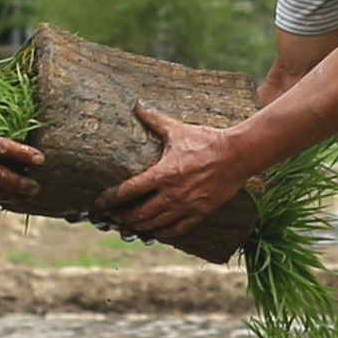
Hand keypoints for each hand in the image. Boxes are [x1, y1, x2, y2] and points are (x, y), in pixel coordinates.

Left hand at [99, 107, 255, 239]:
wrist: (237, 155)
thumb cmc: (206, 141)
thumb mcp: (178, 130)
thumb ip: (155, 120)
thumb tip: (137, 105)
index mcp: (163, 173)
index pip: (129, 190)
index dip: (111, 199)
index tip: (100, 203)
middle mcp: (172, 193)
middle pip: (139, 213)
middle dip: (124, 217)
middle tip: (116, 216)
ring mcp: (186, 205)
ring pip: (155, 224)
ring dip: (140, 226)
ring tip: (131, 225)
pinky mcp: (200, 213)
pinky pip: (176, 229)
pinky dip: (162, 232)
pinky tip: (155, 231)